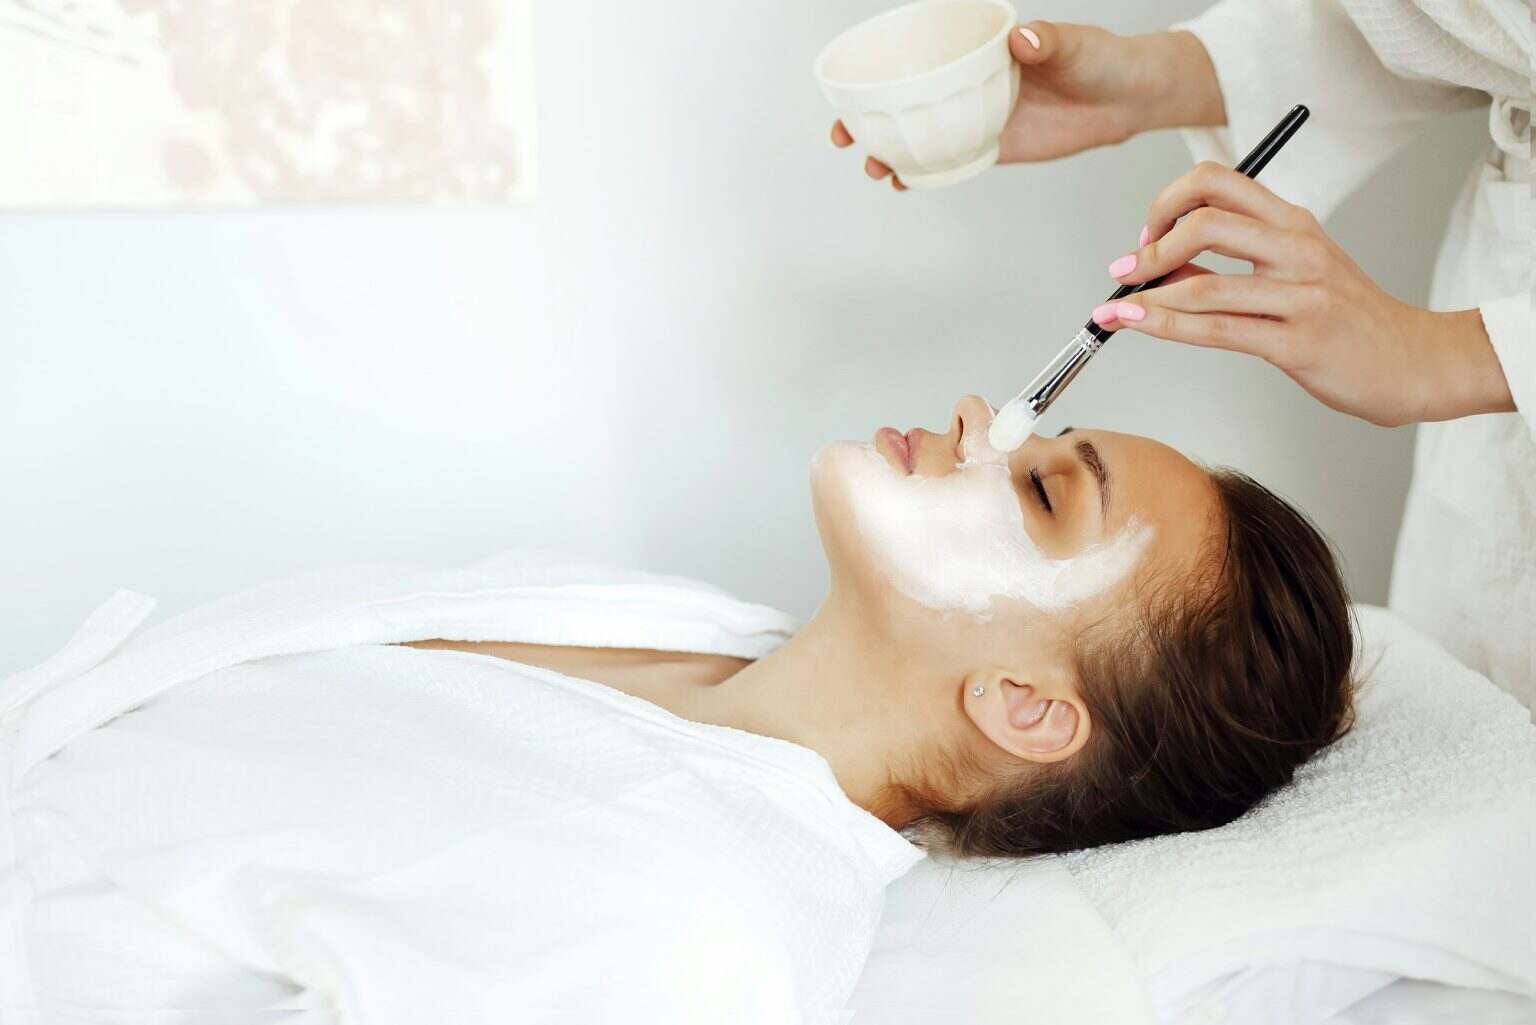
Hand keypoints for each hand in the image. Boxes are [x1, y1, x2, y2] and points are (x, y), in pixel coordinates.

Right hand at [831, 25, 1223, 189]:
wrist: (1128, 97)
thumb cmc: (1101, 58)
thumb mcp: (1073, 44)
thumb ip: (1047, 40)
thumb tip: (1023, 40)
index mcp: (978, 50)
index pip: (917, 56)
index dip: (877, 71)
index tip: (848, 86)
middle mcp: (970, 83)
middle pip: (906, 100)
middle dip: (867, 118)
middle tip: (846, 135)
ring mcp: (978, 116)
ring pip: (922, 135)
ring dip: (891, 151)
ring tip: (876, 167)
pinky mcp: (994, 147)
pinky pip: (951, 161)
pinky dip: (925, 173)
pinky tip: (904, 182)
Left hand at [1090, 163, 1514, 426]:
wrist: (1416, 363)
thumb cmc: (1351, 321)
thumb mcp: (1295, 275)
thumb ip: (1232, 264)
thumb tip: (1162, 264)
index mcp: (1295, 222)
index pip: (1218, 181)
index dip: (1169, 201)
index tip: (1147, 235)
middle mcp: (1297, 248)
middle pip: (1204, 220)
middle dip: (1149, 246)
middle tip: (1127, 271)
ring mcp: (1301, 294)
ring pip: (1203, 283)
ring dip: (1145, 295)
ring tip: (1115, 309)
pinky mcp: (1298, 342)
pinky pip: (1217, 330)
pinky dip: (1164, 326)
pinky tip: (1136, 325)